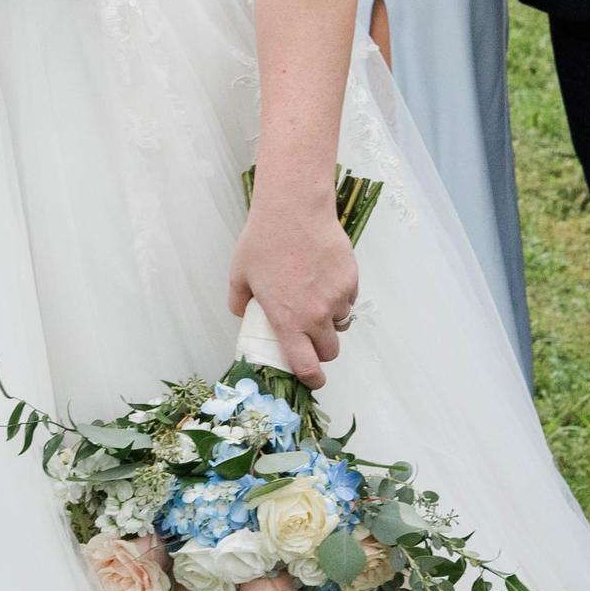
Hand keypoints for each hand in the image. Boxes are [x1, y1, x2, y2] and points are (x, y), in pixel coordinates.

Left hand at [227, 197, 355, 389]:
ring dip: (331, 321)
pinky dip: (340, 297)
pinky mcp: (351, 279)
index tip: (312, 380)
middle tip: (309, 335)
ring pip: (341, 323)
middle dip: (321, 349)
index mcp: (288, 321)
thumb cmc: (263, 241)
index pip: (306, 366)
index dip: (312, 380)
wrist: (294, 210)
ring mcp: (337, 297)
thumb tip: (244, 314)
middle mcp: (316, 315)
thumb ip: (240, 302)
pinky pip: (349, 299)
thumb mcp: (239, 275)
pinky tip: (324, 278)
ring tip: (316, 299)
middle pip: (330, 351)